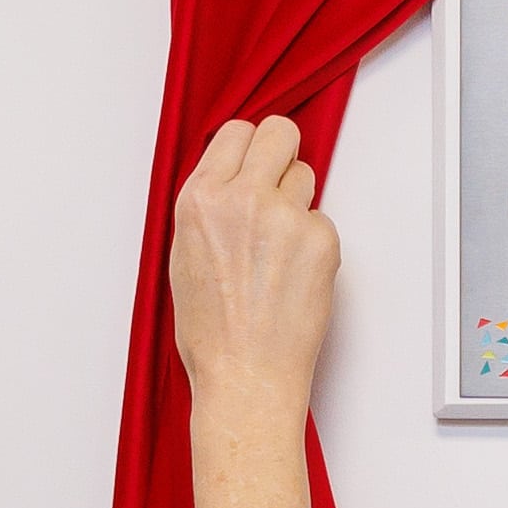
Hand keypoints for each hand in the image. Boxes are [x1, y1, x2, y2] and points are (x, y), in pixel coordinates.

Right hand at [165, 115, 337, 421]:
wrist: (245, 376)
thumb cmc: (211, 332)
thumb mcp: (184, 255)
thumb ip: (210, 207)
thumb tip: (233, 177)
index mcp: (199, 200)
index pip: (236, 132)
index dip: (249, 149)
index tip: (253, 164)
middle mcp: (242, 199)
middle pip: (280, 132)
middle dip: (282, 152)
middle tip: (279, 184)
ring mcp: (285, 217)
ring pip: (306, 175)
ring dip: (298, 202)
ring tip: (279, 248)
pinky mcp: (321, 239)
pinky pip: (323, 219)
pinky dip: (314, 242)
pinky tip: (294, 275)